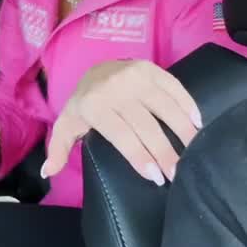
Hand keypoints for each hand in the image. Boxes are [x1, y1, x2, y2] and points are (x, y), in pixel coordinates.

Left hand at [42, 60, 202, 185]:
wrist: (95, 68)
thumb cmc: (84, 105)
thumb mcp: (67, 125)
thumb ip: (58, 149)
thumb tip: (48, 172)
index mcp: (94, 106)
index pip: (122, 136)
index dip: (140, 157)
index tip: (156, 177)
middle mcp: (116, 89)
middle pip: (146, 126)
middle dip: (165, 152)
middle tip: (179, 175)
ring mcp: (136, 76)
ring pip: (165, 107)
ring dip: (183, 131)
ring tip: (195, 153)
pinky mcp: (152, 68)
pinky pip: (174, 87)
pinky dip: (188, 105)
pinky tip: (198, 124)